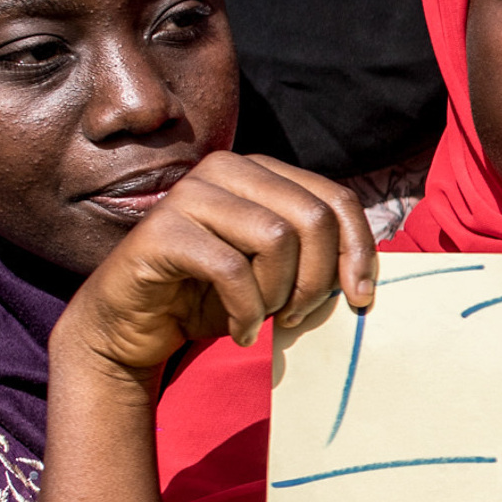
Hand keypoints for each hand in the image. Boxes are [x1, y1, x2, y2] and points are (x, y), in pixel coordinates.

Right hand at [50, 151, 375, 387]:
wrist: (134, 327)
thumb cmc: (212, 298)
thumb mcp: (278, 274)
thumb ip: (315, 256)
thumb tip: (367, 272)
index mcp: (261, 172)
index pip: (336, 198)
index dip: (358, 250)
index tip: (359, 298)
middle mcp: (226, 169)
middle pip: (312, 217)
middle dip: (317, 279)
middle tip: (296, 315)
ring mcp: (190, 194)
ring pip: (276, 238)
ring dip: (279, 294)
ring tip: (263, 318)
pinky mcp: (161, 230)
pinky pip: (231, 268)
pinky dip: (245, 311)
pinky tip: (239, 332)